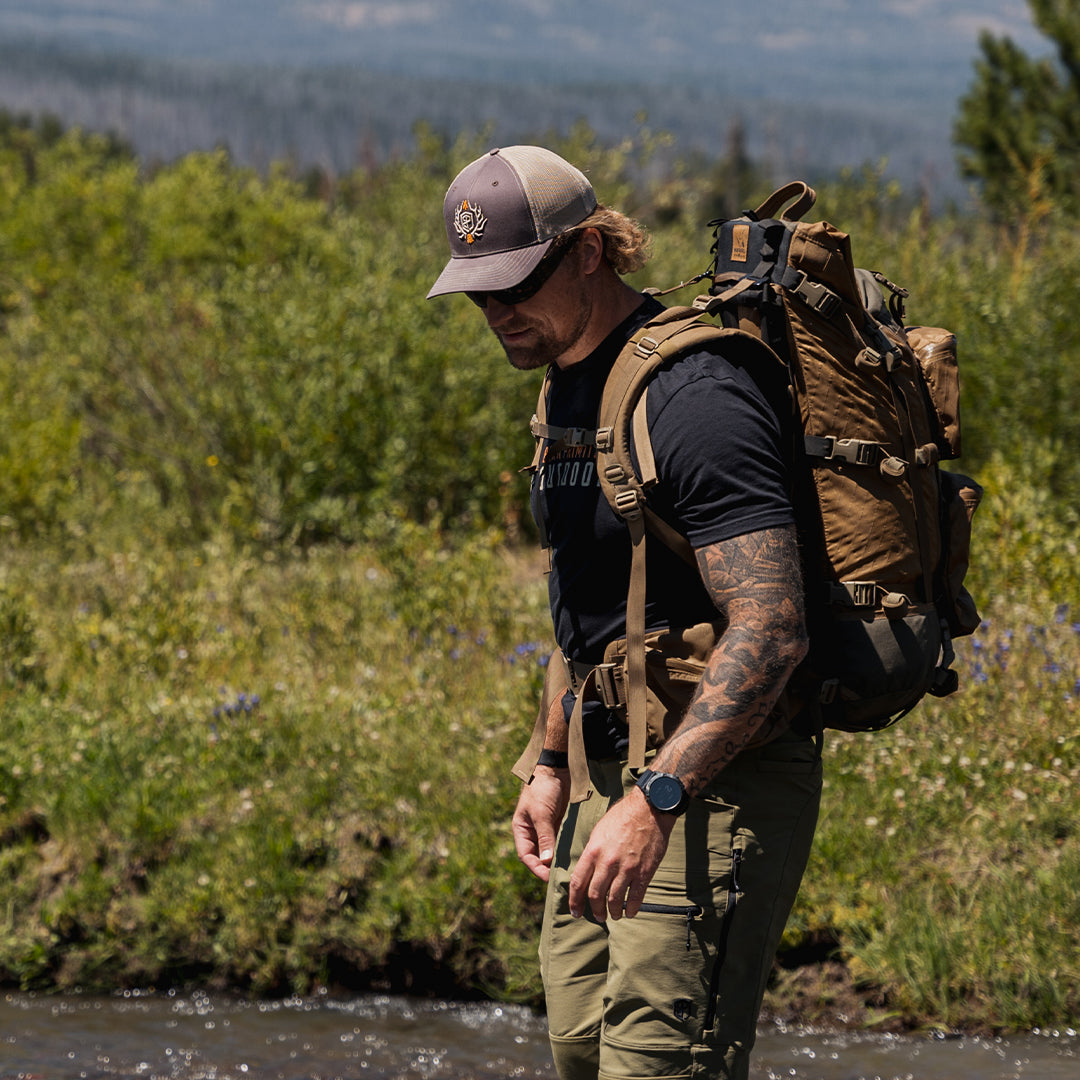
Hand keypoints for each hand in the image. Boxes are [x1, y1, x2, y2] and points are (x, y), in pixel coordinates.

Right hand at [512, 766, 569, 882]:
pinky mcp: (558, 825)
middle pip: (538, 856)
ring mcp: (546, 829)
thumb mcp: (541, 813)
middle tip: (562, 880)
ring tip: (570, 873)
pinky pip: (560, 842)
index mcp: (522, 830)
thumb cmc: (542, 789)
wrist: (555, 768)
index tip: (549, 878)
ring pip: (550, 851)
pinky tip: (575, 858)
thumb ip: (544, 836)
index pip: (526, 856)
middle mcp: (532, 832)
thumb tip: (546, 861)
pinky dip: (565, 851)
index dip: (536, 868)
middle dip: (547, 869)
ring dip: (557, 862)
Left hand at [569, 788, 674, 921]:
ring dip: (613, 912)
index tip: (575, 911)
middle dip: (595, 910)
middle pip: (596, 895)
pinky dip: (632, 909)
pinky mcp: (644, 872)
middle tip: (598, 916)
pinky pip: (636, 897)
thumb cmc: (622, 816)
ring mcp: (627, 868)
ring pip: (615, 900)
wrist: (649, 809)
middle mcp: (608, 862)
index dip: (574, 901)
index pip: (578, 882)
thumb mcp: (599, 831)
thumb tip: (587, 870)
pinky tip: (630, 912)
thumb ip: (592, 852)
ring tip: (614, 915)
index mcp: (593, 851)